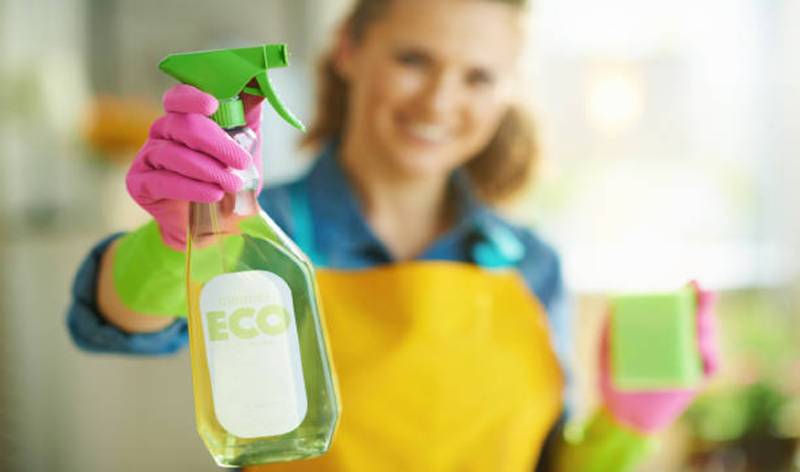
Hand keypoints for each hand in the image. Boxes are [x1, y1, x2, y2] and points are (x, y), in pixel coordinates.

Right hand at [126, 84, 263, 249]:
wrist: (216, 223)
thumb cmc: (227, 179)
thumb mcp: (245, 146)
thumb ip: (248, 116)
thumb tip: (259, 85)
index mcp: (182, 119)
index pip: (178, 98)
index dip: (192, 98)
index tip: (213, 106)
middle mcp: (161, 133)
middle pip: (181, 126)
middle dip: (215, 143)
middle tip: (241, 162)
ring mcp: (146, 158)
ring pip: (174, 155)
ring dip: (208, 170)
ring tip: (232, 185)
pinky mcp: (139, 184)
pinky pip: (164, 181)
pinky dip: (192, 188)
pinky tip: (213, 194)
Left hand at [599, 281, 719, 433]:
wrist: (619, 409)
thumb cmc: (612, 373)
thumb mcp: (605, 347)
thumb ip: (608, 327)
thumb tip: (614, 303)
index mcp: (663, 327)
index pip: (682, 305)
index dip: (691, 292)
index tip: (694, 283)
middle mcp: (681, 338)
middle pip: (700, 318)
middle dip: (704, 306)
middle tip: (702, 297)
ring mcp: (691, 358)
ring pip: (707, 340)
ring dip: (706, 331)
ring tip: (698, 327)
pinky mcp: (696, 379)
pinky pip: (711, 367)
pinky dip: (711, 358)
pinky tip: (704, 353)